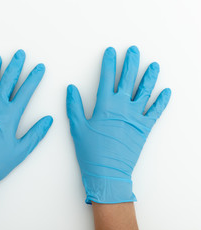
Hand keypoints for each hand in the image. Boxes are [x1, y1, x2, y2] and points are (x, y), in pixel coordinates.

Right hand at [67, 46, 170, 203]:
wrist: (107, 172)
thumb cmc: (91, 151)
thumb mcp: (77, 128)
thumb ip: (74, 106)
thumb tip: (71, 89)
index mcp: (105, 105)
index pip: (107, 78)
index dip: (108, 63)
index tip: (110, 51)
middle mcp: (122, 107)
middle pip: (128, 79)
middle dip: (131, 62)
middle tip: (134, 50)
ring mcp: (135, 116)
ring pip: (145, 91)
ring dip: (150, 76)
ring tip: (153, 65)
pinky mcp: (144, 128)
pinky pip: (156, 111)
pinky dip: (162, 101)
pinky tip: (166, 91)